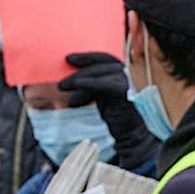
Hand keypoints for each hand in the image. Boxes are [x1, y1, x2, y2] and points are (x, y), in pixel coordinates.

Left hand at [62, 51, 157, 165]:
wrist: (133, 136)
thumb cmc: (118, 118)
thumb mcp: (103, 98)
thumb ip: (93, 86)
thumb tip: (72, 81)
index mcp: (124, 73)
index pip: (104, 58)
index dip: (86, 57)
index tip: (68, 59)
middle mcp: (129, 74)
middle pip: (100, 65)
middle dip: (78, 71)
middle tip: (62, 82)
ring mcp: (129, 82)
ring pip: (100, 73)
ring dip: (79, 79)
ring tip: (63, 88)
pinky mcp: (126, 92)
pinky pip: (104, 84)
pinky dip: (88, 84)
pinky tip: (76, 88)